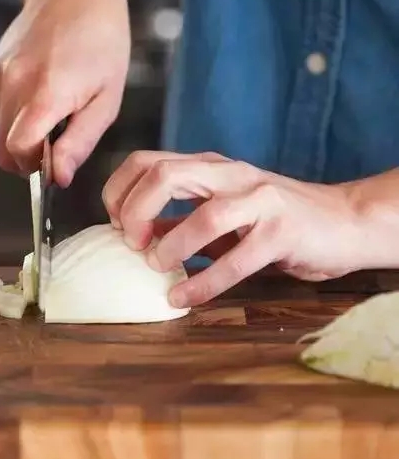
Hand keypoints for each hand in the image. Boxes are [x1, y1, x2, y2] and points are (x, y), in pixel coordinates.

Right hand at [0, 0, 129, 185]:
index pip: (18, 151)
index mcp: (46, 91)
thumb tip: (59, 177)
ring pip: (0, 132)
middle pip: (3, 150)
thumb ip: (80, 141)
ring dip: (25, 134)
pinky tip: (42, 90)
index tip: (57, 163)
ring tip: (57, 106)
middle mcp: (14, 82)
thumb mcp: (107, 97)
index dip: (35, 168)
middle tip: (60, 141)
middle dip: (29, 159)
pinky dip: (17, 114)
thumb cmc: (101, 42)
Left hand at [102, 150, 369, 307]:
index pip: (146, 161)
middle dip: (135, 210)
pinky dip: (203, 283)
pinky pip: (235, 259)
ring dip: (170, 246)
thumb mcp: (221, 212)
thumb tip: (132, 236)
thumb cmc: (275, 219)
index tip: (115, 225)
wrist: (343, 221)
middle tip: (131, 243)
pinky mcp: (282, 230)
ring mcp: (259, 199)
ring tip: (157, 267)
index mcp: (209, 166)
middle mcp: (230, 174)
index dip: (120, 192)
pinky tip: (183, 298)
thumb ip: (180, 220)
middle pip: (164, 174)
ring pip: (203, 215)